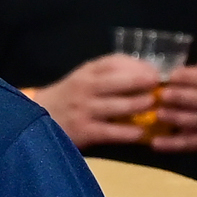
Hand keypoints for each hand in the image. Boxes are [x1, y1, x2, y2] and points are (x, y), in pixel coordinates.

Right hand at [29, 54, 167, 150]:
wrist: (35, 118)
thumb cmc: (68, 97)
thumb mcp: (83, 78)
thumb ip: (108, 73)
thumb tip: (144, 72)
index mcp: (86, 72)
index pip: (114, 62)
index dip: (138, 66)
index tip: (155, 72)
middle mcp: (85, 88)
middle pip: (119, 81)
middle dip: (142, 83)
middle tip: (160, 86)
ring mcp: (84, 110)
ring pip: (118, 106)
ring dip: (140, 105)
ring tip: (153, 107)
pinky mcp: (84, 131)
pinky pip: (111, 131)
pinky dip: (128, 132)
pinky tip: (141, 133)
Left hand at [140, 6, 196, 155]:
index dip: (182, 77)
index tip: (168, 76)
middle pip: (191, 100)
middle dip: (173, 98)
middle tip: (153, 96)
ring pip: (189, 121)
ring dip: (171, 119)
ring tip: (154, 115)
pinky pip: (188, 144)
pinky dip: (172, 144)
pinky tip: (155, 143)